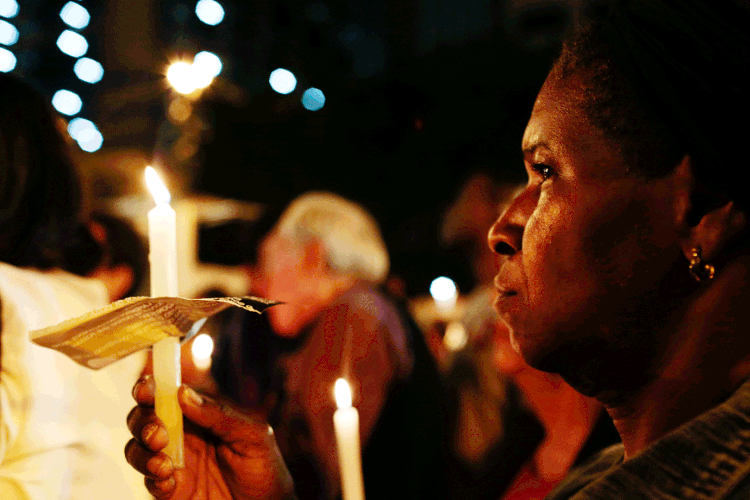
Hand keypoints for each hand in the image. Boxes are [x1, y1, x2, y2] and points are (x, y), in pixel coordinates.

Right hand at [125, 375, 294, 499]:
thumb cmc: (264, 467)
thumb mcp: (251, 436)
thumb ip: (219, 415)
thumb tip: (183, 393)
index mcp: (199, 417)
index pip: (167, 396)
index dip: (150, 388)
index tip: (146, 389)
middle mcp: (181, 437)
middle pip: (143, 419)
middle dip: (142, 420)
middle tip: (158, 432)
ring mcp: (173, 464)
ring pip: (137, 450)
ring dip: (142, 452)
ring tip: (164, 463)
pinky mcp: (172, 492)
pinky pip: (150, 483)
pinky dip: (153, 479)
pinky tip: (169, 480)